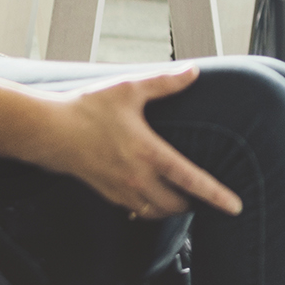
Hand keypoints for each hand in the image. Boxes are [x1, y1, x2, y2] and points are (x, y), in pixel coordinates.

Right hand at [26, 67, 242, 217]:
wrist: (49, 132)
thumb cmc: (87, 109)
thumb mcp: (129, 89)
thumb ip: (164, 82)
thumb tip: (193, 72)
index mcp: (148, 153)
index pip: (190, 179)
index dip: (215, 194)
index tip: (234, 207)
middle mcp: (137, 178)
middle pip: (176, 204)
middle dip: (194, 203)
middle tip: (206, 195)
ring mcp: (121, 190)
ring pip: (156, 212)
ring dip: (172, 208)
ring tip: (183, 196)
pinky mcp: (107, 195)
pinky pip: (137, 211)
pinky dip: (150, 208)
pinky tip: (154, 196)